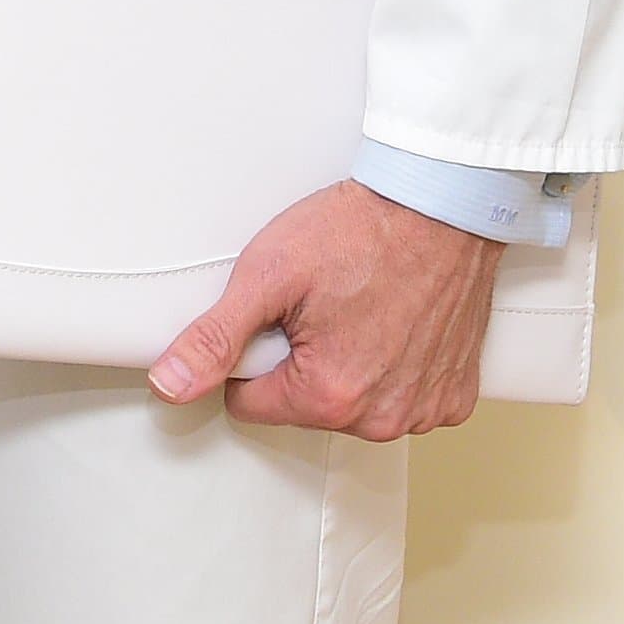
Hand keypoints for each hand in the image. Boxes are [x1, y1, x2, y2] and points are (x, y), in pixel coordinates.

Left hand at [147, 178, 502, 439]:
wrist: (440, 204)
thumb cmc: (360, 231)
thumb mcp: (267, 274)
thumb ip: (214, 337)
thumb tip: (169, 383)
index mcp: (328, 397)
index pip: (249, 403)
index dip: (250, 355)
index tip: (277, 316)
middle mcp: (382, 419)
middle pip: (304, 406)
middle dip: (302, 360)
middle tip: (321, 305)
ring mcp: (424, 410)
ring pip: (354, 404)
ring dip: (351, 365)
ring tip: (360, 307)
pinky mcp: (455, 395)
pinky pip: (405, 397)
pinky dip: (396, 367)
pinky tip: (396, 322)